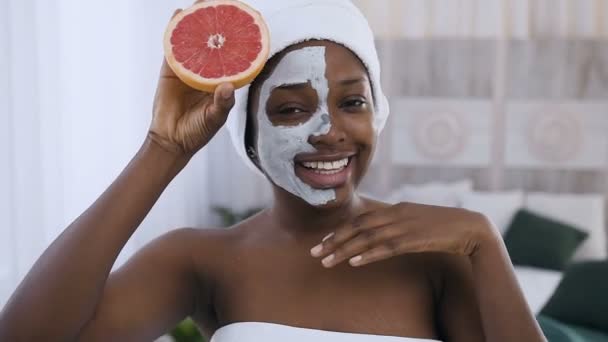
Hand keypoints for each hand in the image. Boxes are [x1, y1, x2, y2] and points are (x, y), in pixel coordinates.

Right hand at [148, 6, 234, 157]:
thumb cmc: (197, 132)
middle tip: (224, 4)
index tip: (248, 22)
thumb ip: (221, 104)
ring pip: (195, 41)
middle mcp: (208, 72)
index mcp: (222, 81)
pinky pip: (173, 47)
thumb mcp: (214, 119)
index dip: (241, 41)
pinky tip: (179, 14)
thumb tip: (226, 86)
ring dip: (198, 21)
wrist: (170, 140)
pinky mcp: (171, 69)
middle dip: (219, 24)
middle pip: (215, 44)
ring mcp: (189, 68)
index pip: (235, 57)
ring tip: (202, 3)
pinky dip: (175, 30)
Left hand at [310, 202, 498, 267]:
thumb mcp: (415, 221)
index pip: (360, 219)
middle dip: (333, 241)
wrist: (471, 228)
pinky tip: (354, 263)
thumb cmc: (442, 226)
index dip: (339, 231)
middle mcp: (396, 214)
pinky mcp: (415, 239)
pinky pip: (386, 247)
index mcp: (395, 208)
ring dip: (344, 250)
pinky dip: (369, 254)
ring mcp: (405, 225)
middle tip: (314, 254)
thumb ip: (395, 223)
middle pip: (357, 227)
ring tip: (327, 262)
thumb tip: (377, 233)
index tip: (323, 243)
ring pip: (367, 237)